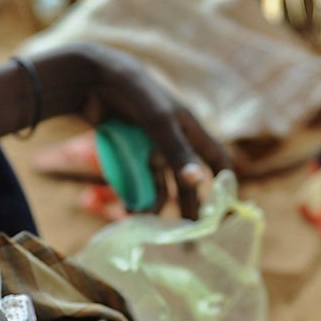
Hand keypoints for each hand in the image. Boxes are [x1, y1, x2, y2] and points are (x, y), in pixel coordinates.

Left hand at [78, 43, 231, 218]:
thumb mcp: (159, 122)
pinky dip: (136, 197)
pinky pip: (138, 182)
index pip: (217, 160)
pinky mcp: (129, 154)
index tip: (228, 214)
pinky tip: (128, 212)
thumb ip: (178, 152)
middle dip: (189, 210)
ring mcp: (150, 149)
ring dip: (155, 206)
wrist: (92, 77)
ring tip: (146, 225)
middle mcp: (173, 141)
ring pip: (160, 186)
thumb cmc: (133, 92)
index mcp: (189, 129)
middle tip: (191, 242)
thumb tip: (198, 183)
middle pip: (187, 182)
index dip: (225, 184)